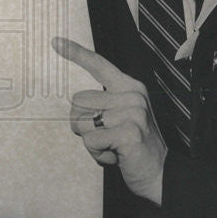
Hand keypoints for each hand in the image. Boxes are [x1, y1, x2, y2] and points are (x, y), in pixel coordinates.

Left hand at [53, 37, 166, 204]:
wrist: (160, 175)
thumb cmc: (133, 148)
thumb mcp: (120, 118)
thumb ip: (102, 104)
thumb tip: (75, 103)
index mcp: (129, 87)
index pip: (99, 65)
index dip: (76, 53)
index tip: (56, 42)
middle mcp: (132, 95)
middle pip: (78, 102)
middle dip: (84, 125)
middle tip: (108, 138)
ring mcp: (132, 112)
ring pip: (81, 123)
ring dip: (91, 142)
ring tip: (112, 147)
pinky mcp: (128, 132)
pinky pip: (91, 140)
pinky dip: (97, 153)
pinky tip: (115, 156)